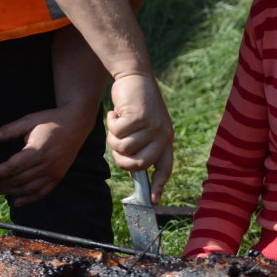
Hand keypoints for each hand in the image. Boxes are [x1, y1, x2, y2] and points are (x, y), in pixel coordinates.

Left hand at [0, 107, 91, 206]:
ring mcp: (54, 172)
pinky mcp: (58, 176)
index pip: (12, 167)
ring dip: (11, 192)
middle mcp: (46, 164)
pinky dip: (29, 199)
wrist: (77, 123)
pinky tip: (17, 201)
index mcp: (37, 150)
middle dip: (0, 183)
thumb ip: (9, 130)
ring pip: (28, 189)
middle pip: (18, 180)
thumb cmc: (51, 120)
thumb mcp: (29, 121)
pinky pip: (42, 192)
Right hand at [106, 73, 173, 202]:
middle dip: (121, 159)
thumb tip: (132, 169)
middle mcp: (162, 134)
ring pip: (123, 148)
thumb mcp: (144, 125)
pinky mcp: (139, 117)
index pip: (164, 167)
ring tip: (117, 122)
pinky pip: (117, 133)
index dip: (158, 185)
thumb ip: (141, 145)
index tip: (153, 201)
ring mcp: (152, 126)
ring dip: (113, 137)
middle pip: (138, 164)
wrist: (135, 76)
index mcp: (165, 138)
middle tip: (115, 145)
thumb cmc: (136, 104)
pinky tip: (116, 112)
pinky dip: (111, 123)